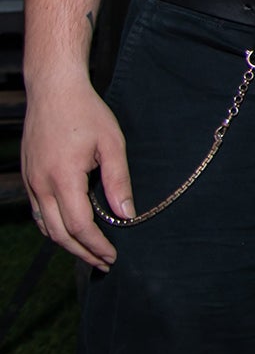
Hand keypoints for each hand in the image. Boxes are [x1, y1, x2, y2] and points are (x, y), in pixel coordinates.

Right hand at [21, 77, 129, 268]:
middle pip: (58, 234)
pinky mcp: (28, 176)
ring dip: (66, 243)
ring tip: (90, 252)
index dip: (95, 245)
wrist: (53, 91)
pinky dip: (53, 227)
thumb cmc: (87, 113)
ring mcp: (31, 182)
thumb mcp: (112, 144)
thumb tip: (127, 214)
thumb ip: (118, 181)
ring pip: (45, 226)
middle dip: (82, 252)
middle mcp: (41, 185)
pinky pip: (39, 212)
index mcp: (63, 178)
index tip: (112, 256)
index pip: (78, 226)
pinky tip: (70, 230)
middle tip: (103, 262)